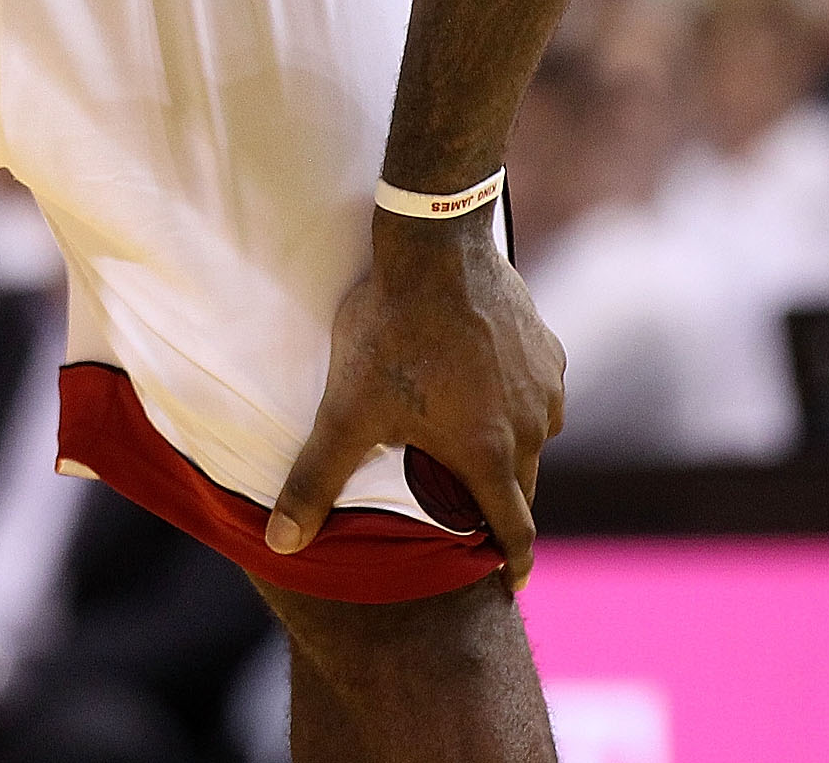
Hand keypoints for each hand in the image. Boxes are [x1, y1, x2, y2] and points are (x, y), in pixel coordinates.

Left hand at [263, 212, 565, 587]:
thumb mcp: (346, 411)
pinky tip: (486, 387)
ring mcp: (545, 385)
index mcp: (489, 454)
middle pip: (522, 483)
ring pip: (534, 437)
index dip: (512, 559)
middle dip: (500, 502)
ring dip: (509, 447)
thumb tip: (282, 543)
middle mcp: (531, 427)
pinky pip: (539, 391)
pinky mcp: (547, 348)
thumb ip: (315, 480)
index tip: (510, 580)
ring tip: (471, 441)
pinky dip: (517, 401)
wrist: (435, 248)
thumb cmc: (390, 332)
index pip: (514, 528)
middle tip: (474, 509)